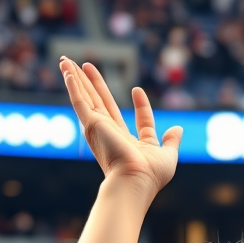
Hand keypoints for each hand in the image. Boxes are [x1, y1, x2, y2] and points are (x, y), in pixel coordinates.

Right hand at [60, 58, 181, 194]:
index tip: (138, 92)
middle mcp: (113, 135)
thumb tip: (178, 129)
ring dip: (76, 79)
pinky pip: (79, 102)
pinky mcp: (92, 125)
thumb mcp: (167, 156)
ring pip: (86, 98)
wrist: (134, 181)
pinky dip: (72, 86)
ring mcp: (100, 129)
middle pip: (102, 103)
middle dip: (93, 84)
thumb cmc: (150, 176)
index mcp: (132, 144)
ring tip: (65, 61)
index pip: (136, 120)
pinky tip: (67, 72)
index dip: (141, 106)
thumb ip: (172, 142)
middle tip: (85, 65)